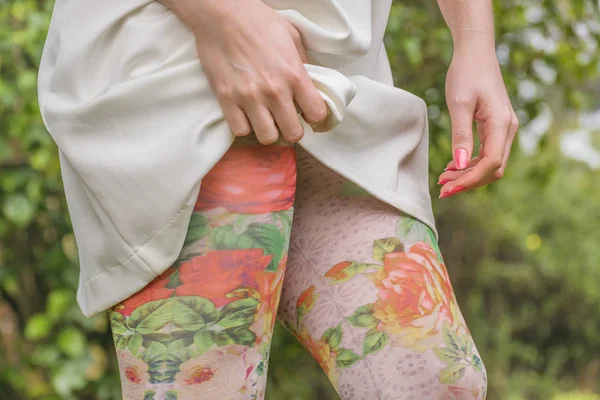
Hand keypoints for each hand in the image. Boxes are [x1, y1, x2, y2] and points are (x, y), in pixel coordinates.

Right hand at [161, 0, 327, 143]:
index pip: (317, 114)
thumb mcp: (292, 37)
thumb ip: (303, 65)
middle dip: (292, 129)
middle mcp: (274, 91)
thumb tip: (310, 84)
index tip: (309, 115)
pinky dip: (245, 127)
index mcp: (294, 75)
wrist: (222, 14)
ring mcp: (249, 97)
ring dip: (269, 131)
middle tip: (286, 120)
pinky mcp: (226, 99)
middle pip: (293, 133)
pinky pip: (240, 130)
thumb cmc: (258, 21)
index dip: (316, 118)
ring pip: (267, 137)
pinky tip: (247, 115)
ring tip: (266, 119)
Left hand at [437, 45, 517, 197]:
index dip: (470, 179)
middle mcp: (508, 129)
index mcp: (501, 123)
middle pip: (493, 168)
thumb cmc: (466, 73)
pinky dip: (471, 164)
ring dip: (468, 174)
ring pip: (491, 164)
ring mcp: (504, 129)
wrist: (475, 53)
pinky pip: (487, 153)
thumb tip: (460, 164)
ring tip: (443, 179)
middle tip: (442, 188)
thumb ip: (461, 135)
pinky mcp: (496, 127)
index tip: (448, 187)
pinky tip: (452, 166)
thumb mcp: (459, 104)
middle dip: (468, 181)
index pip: (491, 163)